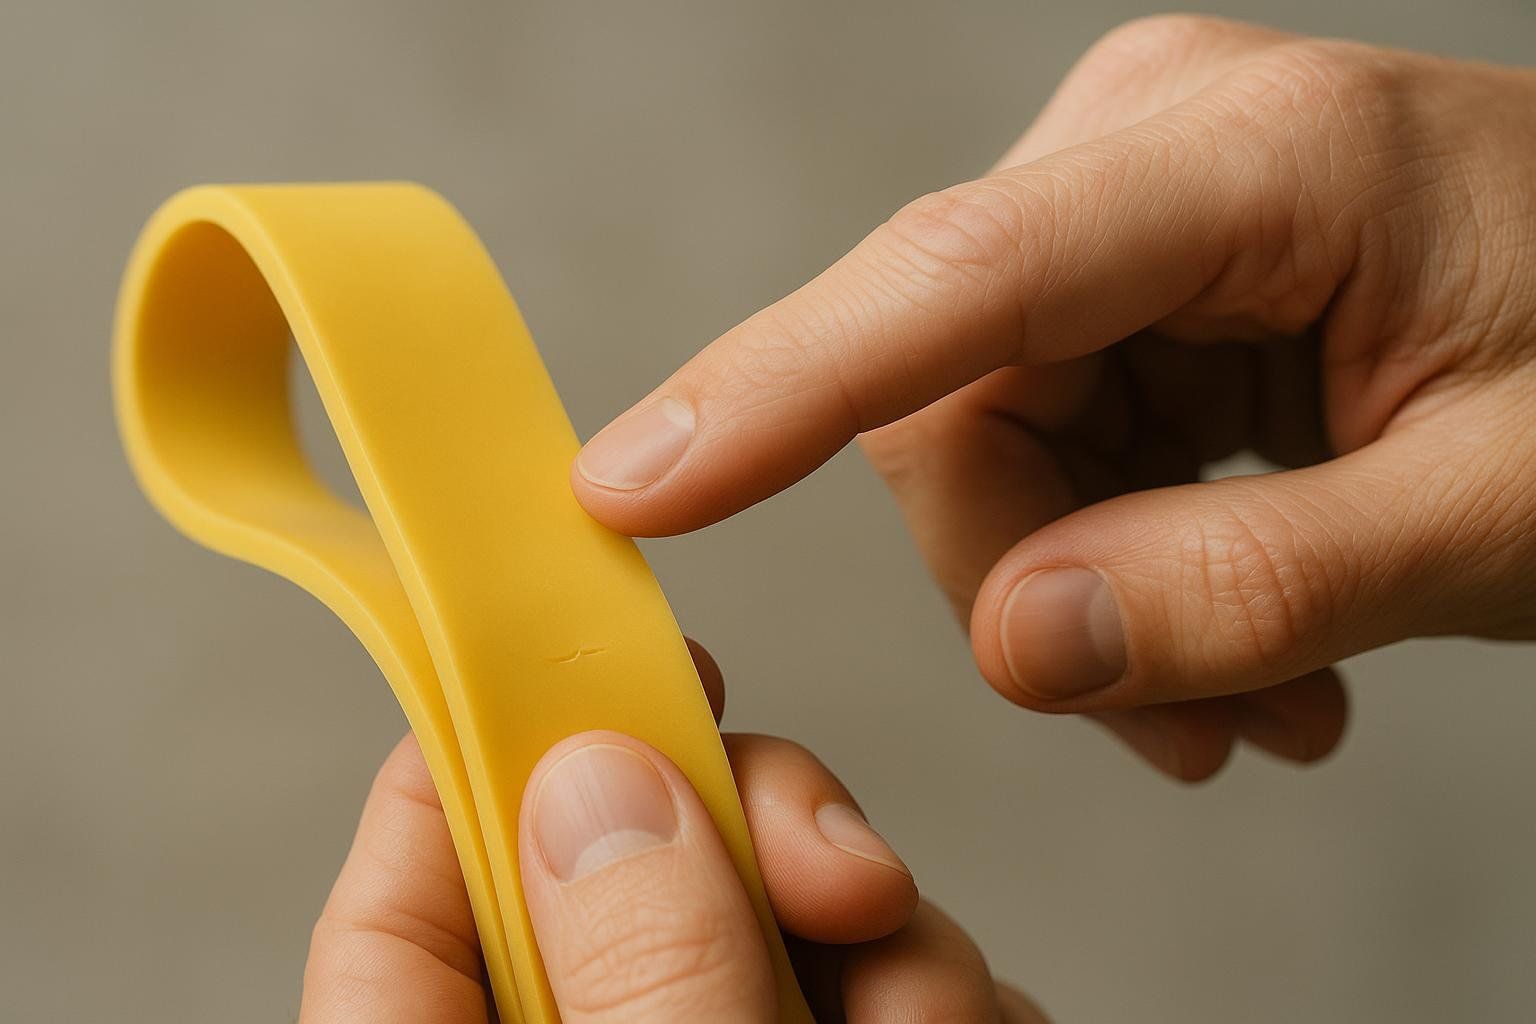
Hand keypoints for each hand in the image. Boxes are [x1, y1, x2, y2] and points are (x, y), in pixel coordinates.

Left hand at [298, 654, 1044, 1021]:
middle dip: (762, 840)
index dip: (486, 759)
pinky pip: (876, 981)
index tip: (602, 663)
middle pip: (633, 872)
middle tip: (853, 872)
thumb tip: (600, 782)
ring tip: (939, 1016)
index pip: (405, 899)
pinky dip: (935, 987)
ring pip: (775, 918)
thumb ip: (644, 978)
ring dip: (888, 934)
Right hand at [569, 16, 1535, 780]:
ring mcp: (1131, 216)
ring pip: (986, 449)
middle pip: (952, 404)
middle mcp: (1148, 156)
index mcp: (1250, 156)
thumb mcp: (1496, 511)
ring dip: (1094, 601)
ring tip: (1255, 700)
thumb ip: (1250, 589)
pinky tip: (1248, 645)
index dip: (776, 386)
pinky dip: (1121, 568)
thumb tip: (1019, 647)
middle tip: (1193, 720)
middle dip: (1036, 588)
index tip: (624, 483)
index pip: (955, 276)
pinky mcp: (1137, 283)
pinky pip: (1049, 447)